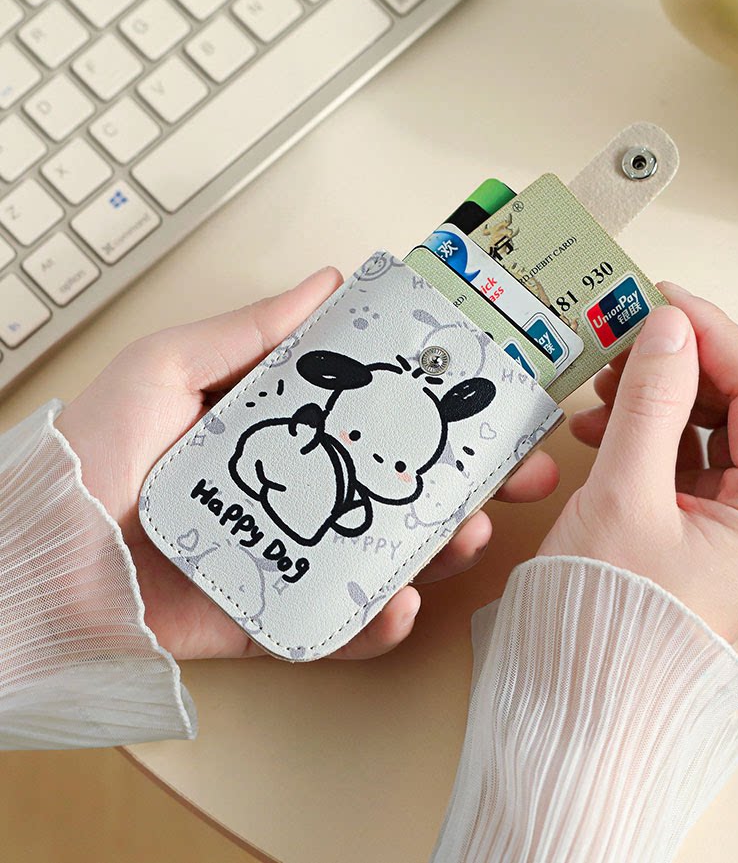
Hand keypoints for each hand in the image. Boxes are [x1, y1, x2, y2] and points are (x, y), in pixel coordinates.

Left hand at [56, 268, 558, 660]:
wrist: (39, 559)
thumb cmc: (94, 455)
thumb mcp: (172, 366)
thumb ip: (251, 331)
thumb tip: (324, 284)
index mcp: (279, 431)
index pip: (374, 416)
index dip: (433, 408)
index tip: (486, 400)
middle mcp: (294, 490)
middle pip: (396, 486)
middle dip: (467, 481)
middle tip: (516, 472)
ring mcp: (288, 555)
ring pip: (383, 554)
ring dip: (439, 547)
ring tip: (470, 530)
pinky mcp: (269, 616)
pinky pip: (334, 626)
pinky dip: (374, 623)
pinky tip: (402, 602)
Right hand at [539, 283, 737, 641]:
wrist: (580, 690)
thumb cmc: (607, 614)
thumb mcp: (624, 496)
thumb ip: (648, 405)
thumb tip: (667, 328)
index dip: (713, 335)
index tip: (661, 300)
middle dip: (681, 363)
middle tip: (625, 339)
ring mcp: (731, 518)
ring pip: (706, 424)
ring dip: (657, 394)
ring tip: (602, 388)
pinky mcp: (694, 522)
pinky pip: (679, 453)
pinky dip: (641, 429)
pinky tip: (597, 427)